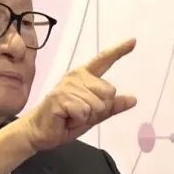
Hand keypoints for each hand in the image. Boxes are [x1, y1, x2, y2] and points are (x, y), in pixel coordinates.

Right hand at [21, 38, 137, 151]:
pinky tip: (66, 118)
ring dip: (87, 117)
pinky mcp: (61, 97)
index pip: (104, 61)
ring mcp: (68, 86)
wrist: (40, 132)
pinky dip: (78, 120)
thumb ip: (111, 107)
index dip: (119, 51)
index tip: (133, 41)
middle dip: (99, 110)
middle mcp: (77, 77)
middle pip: (109, 92)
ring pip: (97, 105)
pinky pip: (84, 112)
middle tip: (80, 114)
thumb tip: (133, 99)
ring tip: (71, 117)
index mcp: (84, 77)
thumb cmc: (65, 121)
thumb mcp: (93, 115)